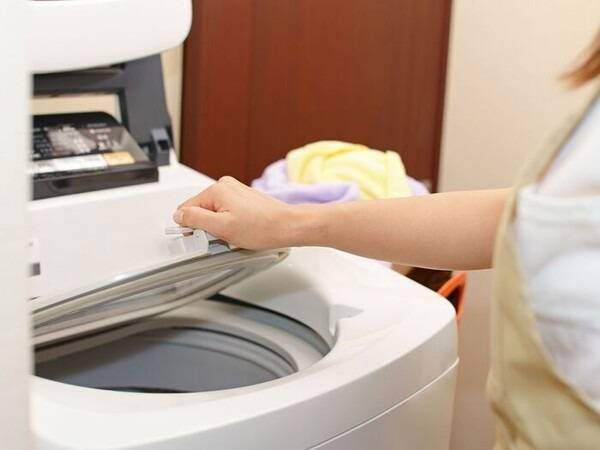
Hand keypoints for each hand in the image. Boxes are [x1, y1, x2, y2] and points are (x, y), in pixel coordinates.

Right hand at [173, 176, 297, 249]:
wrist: (288, 226)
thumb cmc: (262, 227)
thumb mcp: (222, 228)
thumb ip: (195, 219)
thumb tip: (178, 215)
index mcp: (217, 189)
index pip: (187, 208)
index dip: (191, 226)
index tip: (202, 237)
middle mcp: (225, 185)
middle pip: (201, 209)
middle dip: (208, 226)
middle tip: (223, 237)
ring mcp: (235, 191)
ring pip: (214, 212)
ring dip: (220, 226)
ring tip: (236, 234)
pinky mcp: (243, 198)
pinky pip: (226, 212)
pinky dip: (230, 223)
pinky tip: (242, 230)